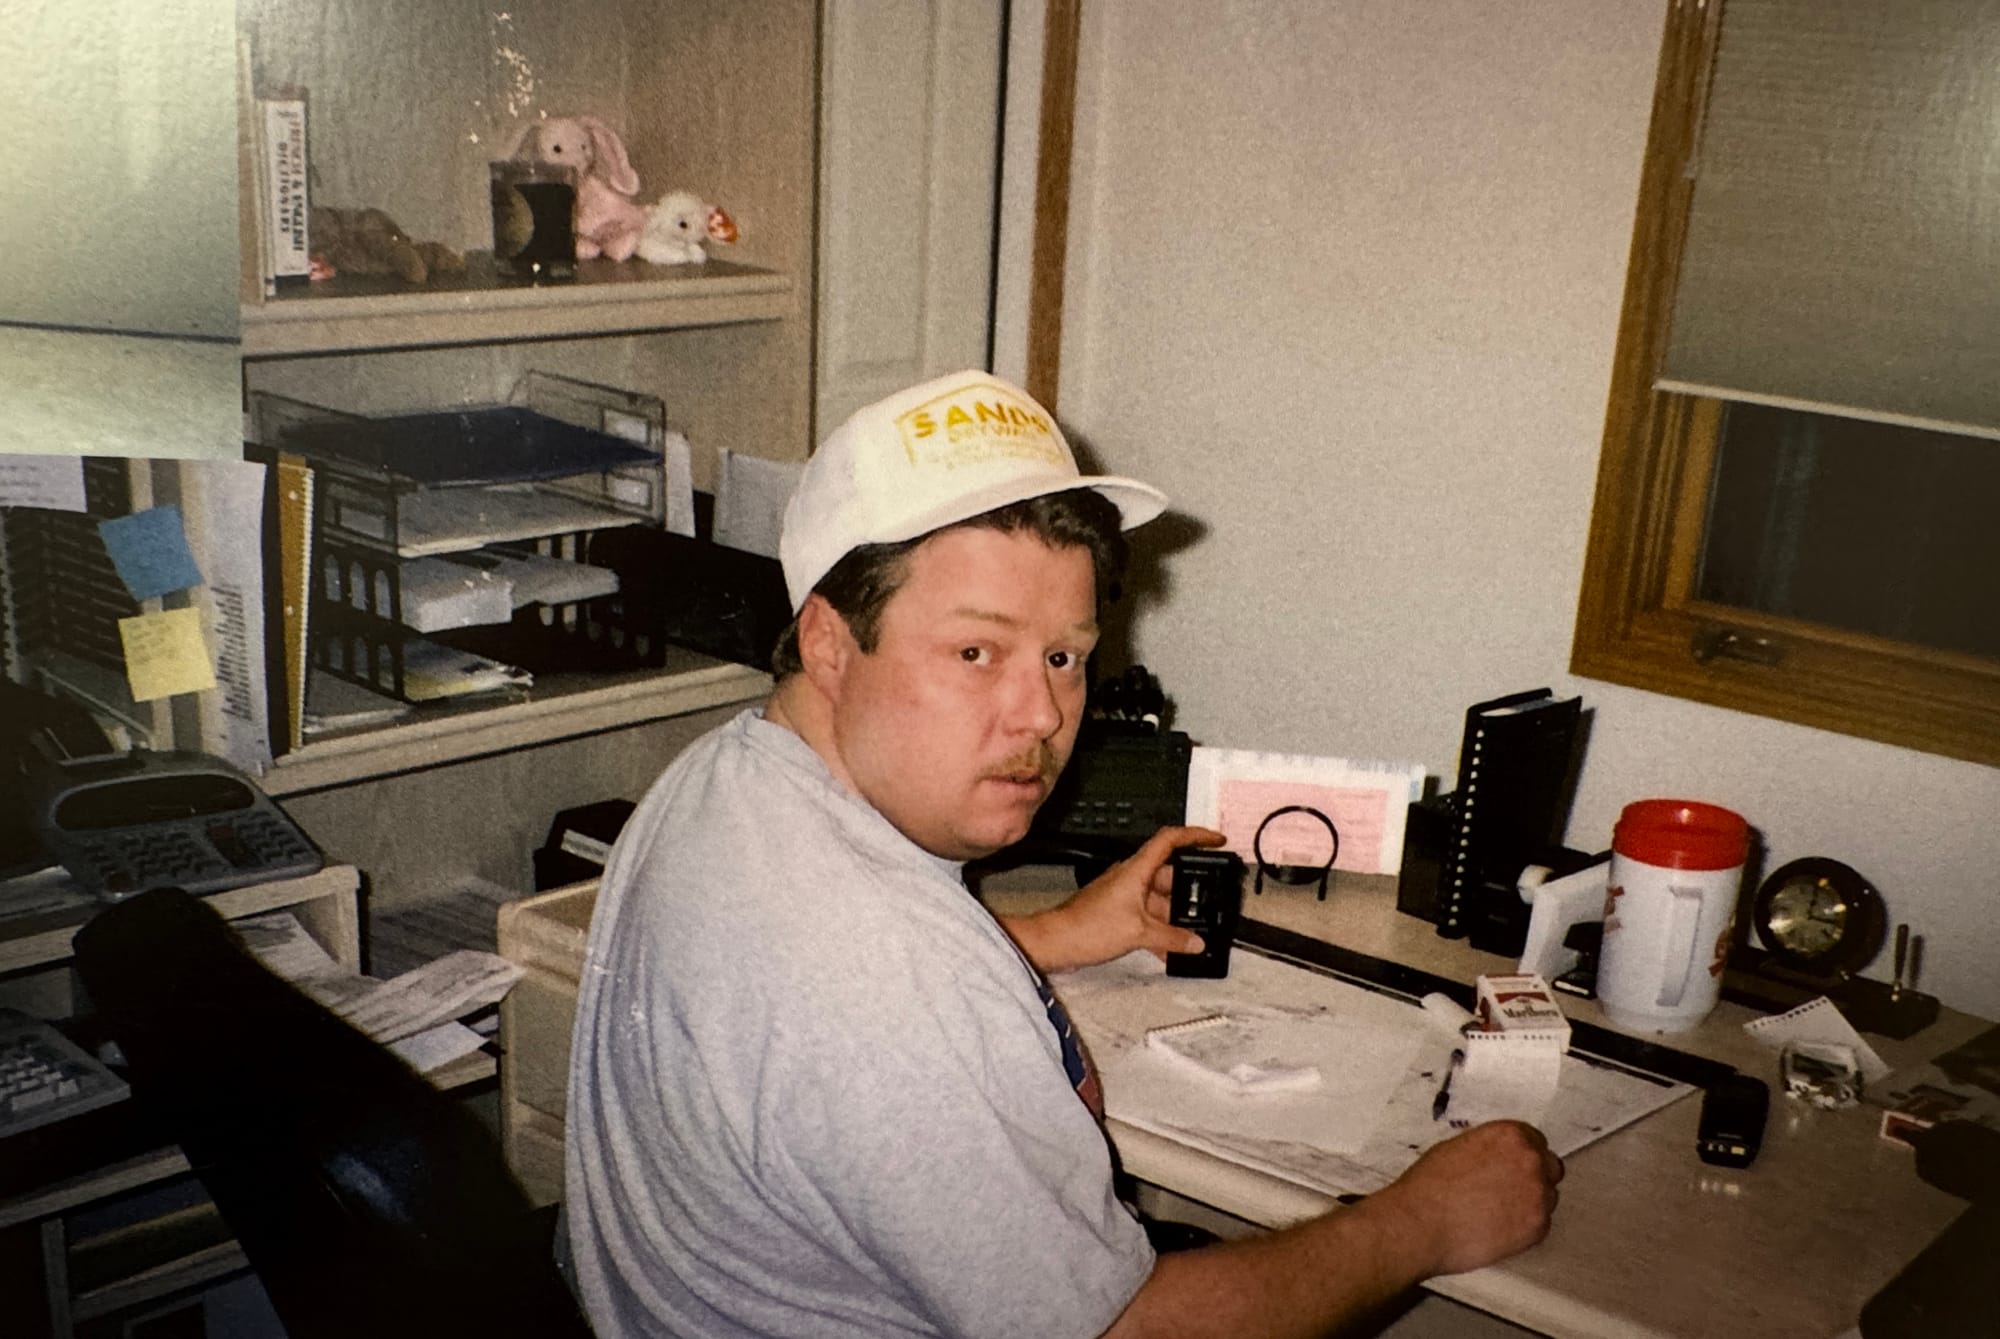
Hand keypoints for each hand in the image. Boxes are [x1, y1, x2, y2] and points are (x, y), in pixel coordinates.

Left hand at [1002, 826, 1225, 972]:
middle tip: (1207, 905)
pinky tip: (1169, 949)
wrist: (1056, 941)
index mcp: (1136, 870)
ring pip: (1159, 899)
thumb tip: (1194, 942)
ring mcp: (1124, 895)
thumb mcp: (1138, 933)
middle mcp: (1131, 877)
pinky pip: (1147, 916)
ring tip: (1191, 933)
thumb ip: (1171, 938)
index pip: (1170, 839)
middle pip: (1169, 874)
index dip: (1195, 836)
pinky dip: (1159, 929)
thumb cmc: (1086, 927)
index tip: (1216, 840)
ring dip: (1174, 916)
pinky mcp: (1118, 912)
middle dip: (1189, 891)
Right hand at [1370, 1120, 1563, 1276]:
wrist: (1421, 1223)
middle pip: (1549, 1167)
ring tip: (1498, 1213)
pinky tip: (1497, 1228)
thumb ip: (1490, 1149)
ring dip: (1529, 1203)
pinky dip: (1524, 1227)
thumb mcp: (1458, 1147)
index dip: (1521, 1156)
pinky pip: (1540, 1224)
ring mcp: (1538, 1195)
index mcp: (1511, 1135)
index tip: (1511, 1167)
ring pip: (1547, 1197)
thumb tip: (1499, 1159)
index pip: (1535, 1141)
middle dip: (1532, 1177)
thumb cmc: (1429, 1185)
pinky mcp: (1537, 1227)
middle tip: (1507, 1191)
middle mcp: (1531, 1161)